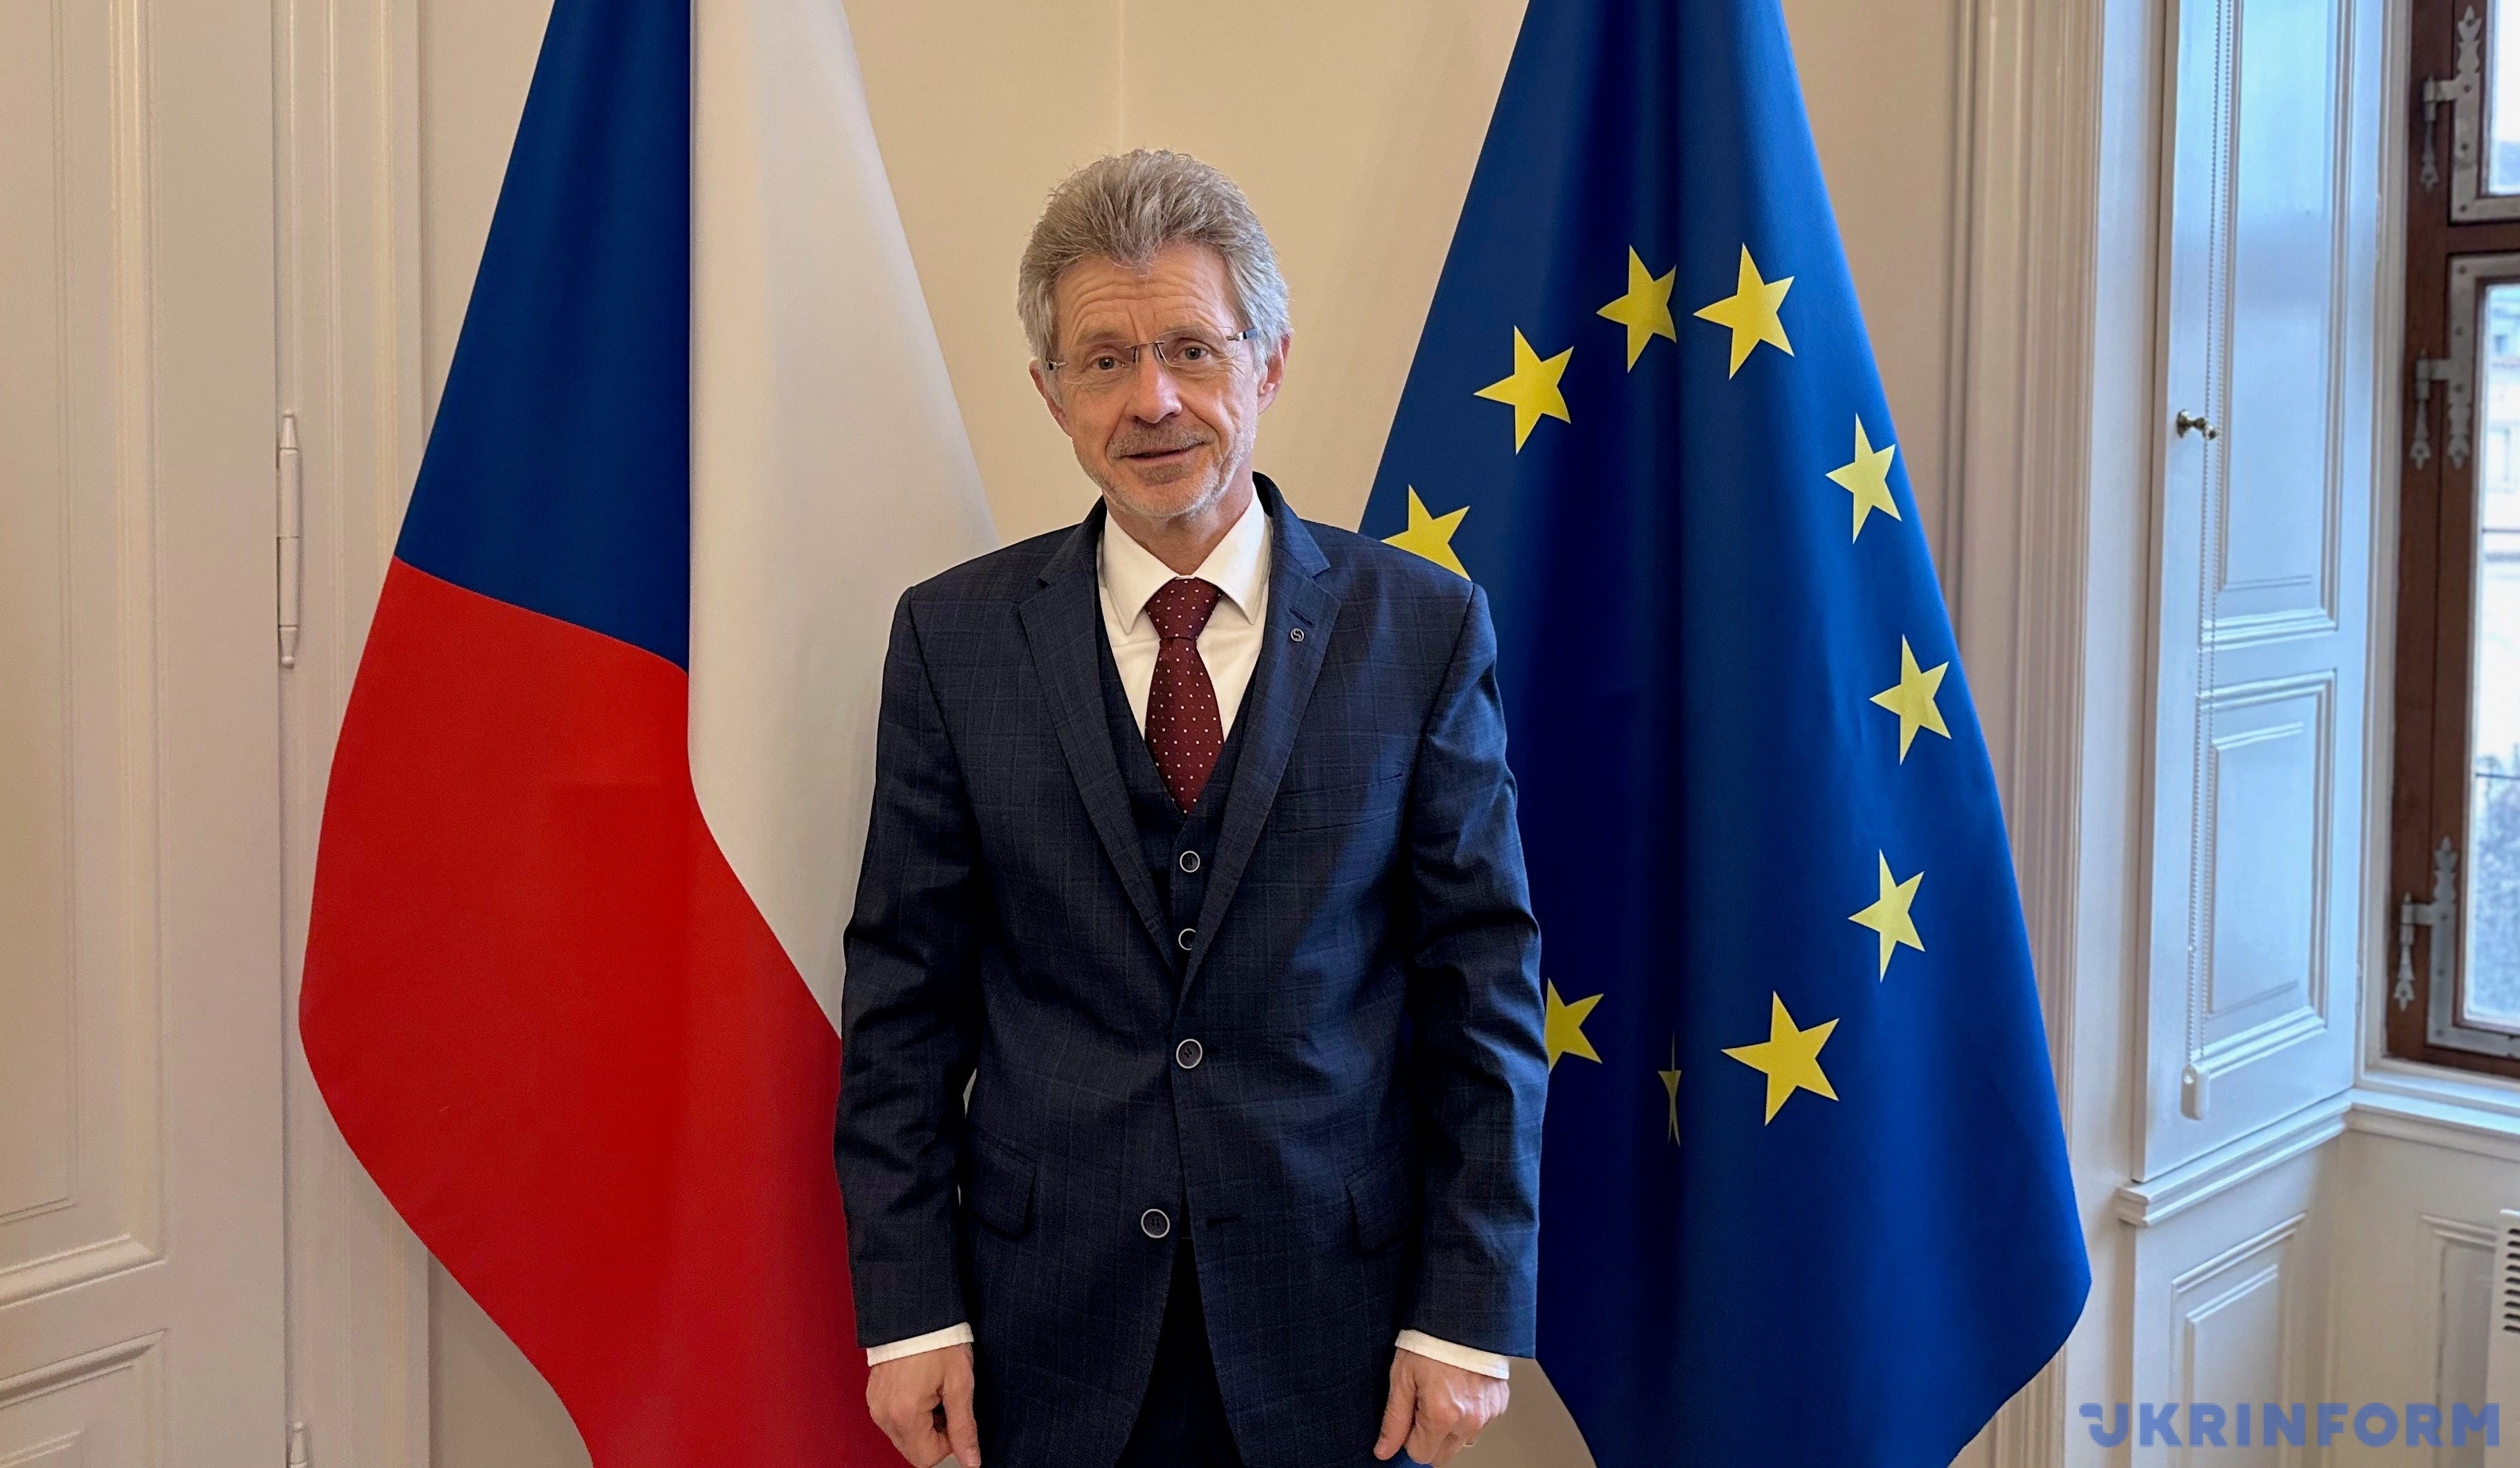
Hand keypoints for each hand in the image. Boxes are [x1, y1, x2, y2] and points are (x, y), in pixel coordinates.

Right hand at [866, 1343, 980, 1467]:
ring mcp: (875, 1406)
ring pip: (904, 1436)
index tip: (954, 1415)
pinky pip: (894, 1420)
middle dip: (934, 1433)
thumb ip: (964, 1428)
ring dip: (923, 1423)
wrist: (914, 1310)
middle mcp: (884, 1414)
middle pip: (913, 1450)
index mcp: (904, 1414)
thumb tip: (972, 1461)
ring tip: (933, 1390)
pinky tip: (920, 1387)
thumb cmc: (939, 1340)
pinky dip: (910, 1412)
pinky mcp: (873, 1397)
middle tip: (945, 1400)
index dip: (948, 1442)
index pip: (927, 1458)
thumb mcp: (960, 1384)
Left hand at [1374, 1347, 1508, 1464]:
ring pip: (1463, 1441)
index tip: (1410, 1414)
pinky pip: (1479, 1424)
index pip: (1420, 1455)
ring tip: (1444, 1395)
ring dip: (1451, 1428)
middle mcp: (1469, 1420)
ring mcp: (1487, 1413)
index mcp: (1442, 1416)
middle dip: (1430, 1438)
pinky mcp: (1499, 1405)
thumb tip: (1384, 1450)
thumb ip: (1394, 1421)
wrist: (1463, 1317)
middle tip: (1425, 1405)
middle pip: (1443, 1455)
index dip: (1409, 1437)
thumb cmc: (1430, 1341)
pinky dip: (1468, 1413)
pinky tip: (1459, 1390)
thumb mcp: (1402, 1379)